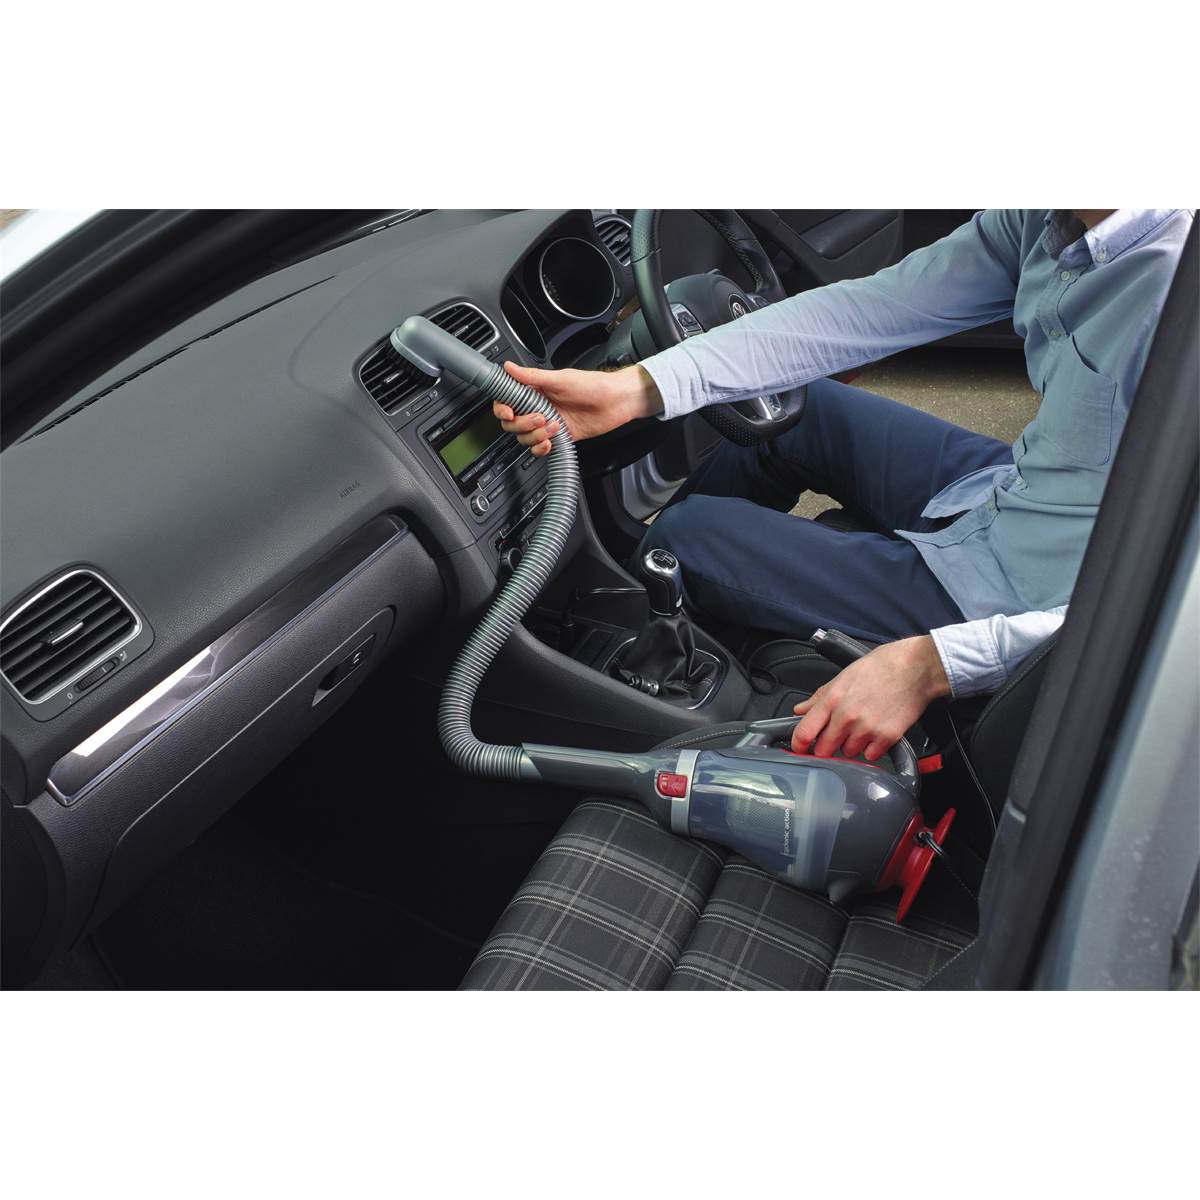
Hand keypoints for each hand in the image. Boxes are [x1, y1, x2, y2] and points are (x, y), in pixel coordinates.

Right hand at [493, 363, 662, 456]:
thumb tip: (509, 367)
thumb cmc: (594, 385)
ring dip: (535, 436)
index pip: (507, 400)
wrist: (617, 402)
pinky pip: (539, 448)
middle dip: (523, 424)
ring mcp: (548, 423)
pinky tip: (551, 441)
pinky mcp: (559, 437)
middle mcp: (539, 407)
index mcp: (536, 390)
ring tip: (554, 427)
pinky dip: (541, 448)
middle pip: (513, 423)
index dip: (503, 408)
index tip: (510, 411)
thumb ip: (533, 377)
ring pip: (525, 437)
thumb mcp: (561, 379)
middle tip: (541, 417)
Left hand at [791, 636, 950, 760]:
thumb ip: (820, 696)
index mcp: (833, 700)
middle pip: (824, 749)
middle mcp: (847, 717)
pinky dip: (872, 748)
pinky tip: (876, 732)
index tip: (800, 748)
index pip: (804, 732)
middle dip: (826, 746)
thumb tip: (801, 710)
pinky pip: (870, 755)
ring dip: (851, 746)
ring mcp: (867, 729)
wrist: (916, 668)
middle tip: (835, 736)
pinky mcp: (887, 737)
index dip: (799, 744)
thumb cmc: (881, 667)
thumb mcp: (844, 676)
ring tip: (862, 727)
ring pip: (848, 753)